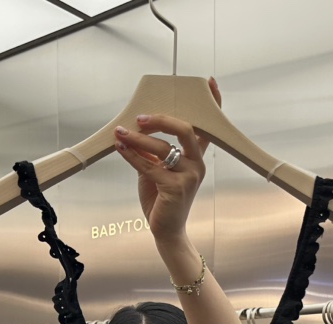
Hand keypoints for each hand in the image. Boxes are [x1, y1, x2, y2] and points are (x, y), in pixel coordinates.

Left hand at [115, 77, 221, 242]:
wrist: (166, 231)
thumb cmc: (162, 200)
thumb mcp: (157, 170)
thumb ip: (152, 151)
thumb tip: (134, 130)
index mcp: (196, 157)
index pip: (208, 127)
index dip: (213, 103)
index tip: (209, 82)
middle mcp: (197, 164)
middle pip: (185, 129)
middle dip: (161, 119)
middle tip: (140, 118)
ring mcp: (189, 176)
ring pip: (163, 148)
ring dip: (137, 139)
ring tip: (120, 133)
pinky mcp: (176, 188)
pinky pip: (150, 166)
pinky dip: (132, 156)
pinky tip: (120, 148)